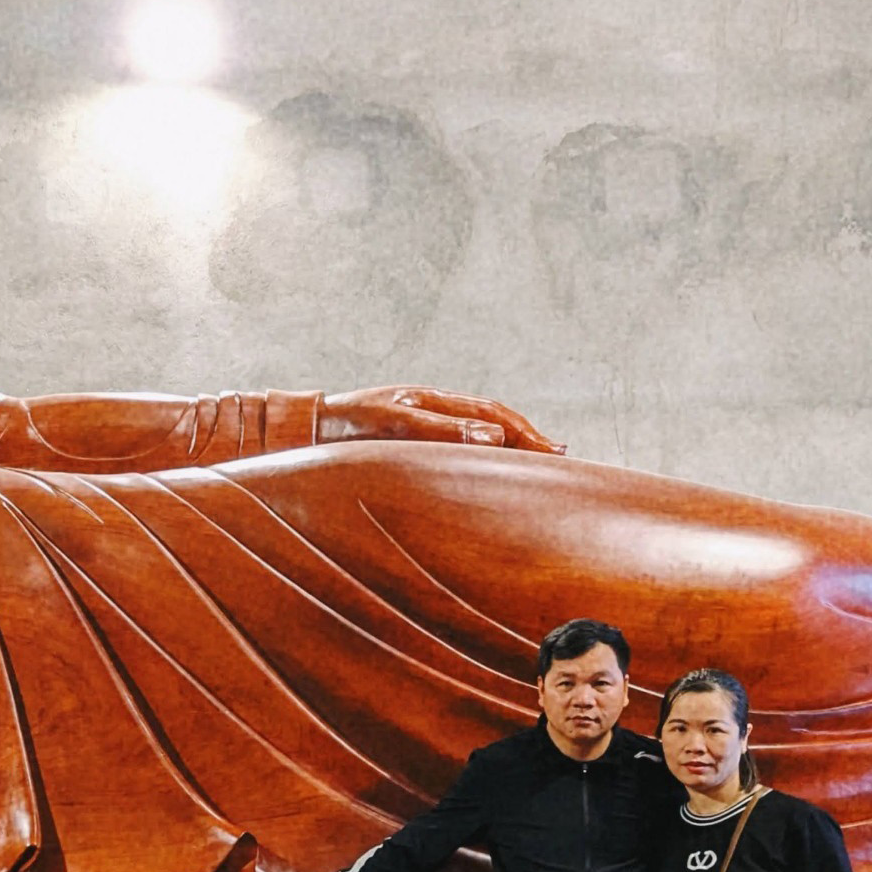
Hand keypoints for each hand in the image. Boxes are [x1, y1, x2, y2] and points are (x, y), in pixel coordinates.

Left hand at [319, 387, 563, 454]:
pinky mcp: (412, 439)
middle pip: (494, 420)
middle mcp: (434, 409)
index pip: (495, 415)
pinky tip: (488, 469)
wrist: (310, 427)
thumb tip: (493, 436)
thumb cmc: (349, 425)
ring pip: (478, 432)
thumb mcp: (396, 424)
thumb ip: (443, 430)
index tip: (555, 451)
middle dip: (528, 438)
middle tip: (561, 458)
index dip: (527, 433)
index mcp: (435, 401)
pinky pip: (457, 445)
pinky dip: (481, 455)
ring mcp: (424, 423)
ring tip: (536, 463)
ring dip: (508, 446)